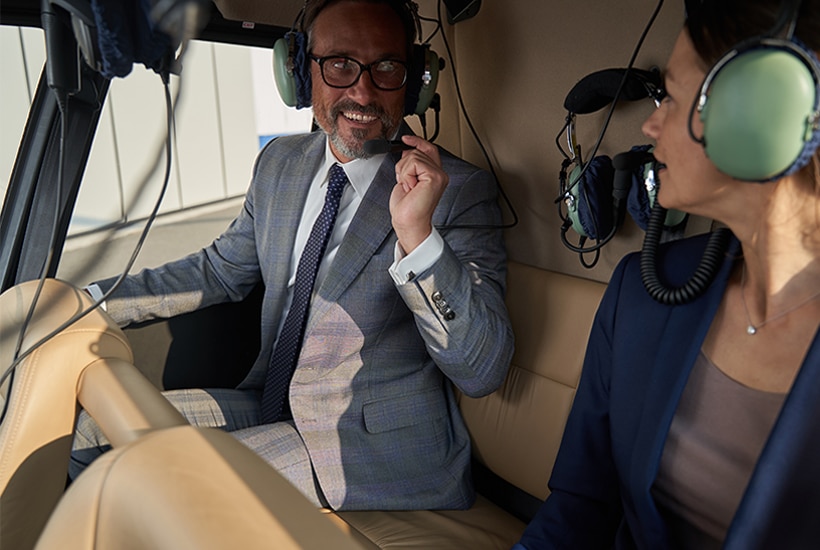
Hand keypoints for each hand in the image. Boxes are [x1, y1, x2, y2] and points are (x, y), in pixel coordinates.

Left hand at [389, 135, 448, 253]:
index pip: (429, 149)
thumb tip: (407, 150)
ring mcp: (439, 175)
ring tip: (409, 187)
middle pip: (418, 151)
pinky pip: (414, 162)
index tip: (405, 139)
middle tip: (406, 183)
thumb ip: (411, 165)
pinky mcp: (434, 177)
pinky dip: (406, 174)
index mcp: (434, 174)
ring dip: (404, 172)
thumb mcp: (406, 180)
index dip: (417, 141)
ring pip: (414, 156)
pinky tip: (410, 187)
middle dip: (404, 165)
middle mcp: (440, 174)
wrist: (408, 222)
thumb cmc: (406, 208)